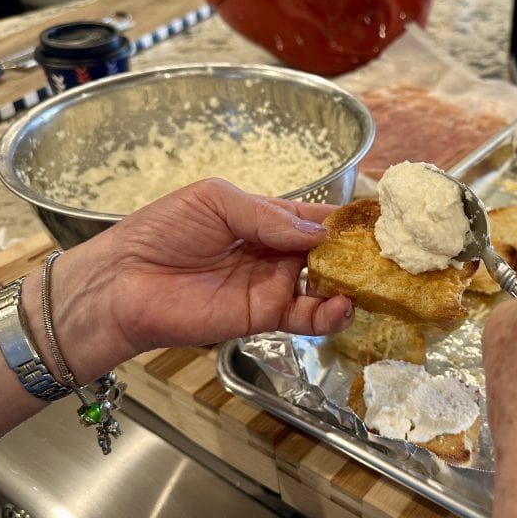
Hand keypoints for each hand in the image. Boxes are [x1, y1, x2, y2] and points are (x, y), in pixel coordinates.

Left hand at [48, 178, 352, 382]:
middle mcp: (276, 252)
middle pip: (330, 253)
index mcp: (266, 218)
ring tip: (375, 282)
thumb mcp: (216, 200)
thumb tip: (317, 232)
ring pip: (325, 286)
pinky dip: (330, 314)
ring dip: (352, 284)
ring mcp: (272, 285)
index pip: (317, 217)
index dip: (347, 219)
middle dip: (360, 254)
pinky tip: (342, 305)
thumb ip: (268, 215)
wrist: (122, 282)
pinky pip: (306, 316)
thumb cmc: (161, 231)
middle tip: (393, 256)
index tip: (381, 220)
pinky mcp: (263, 317)